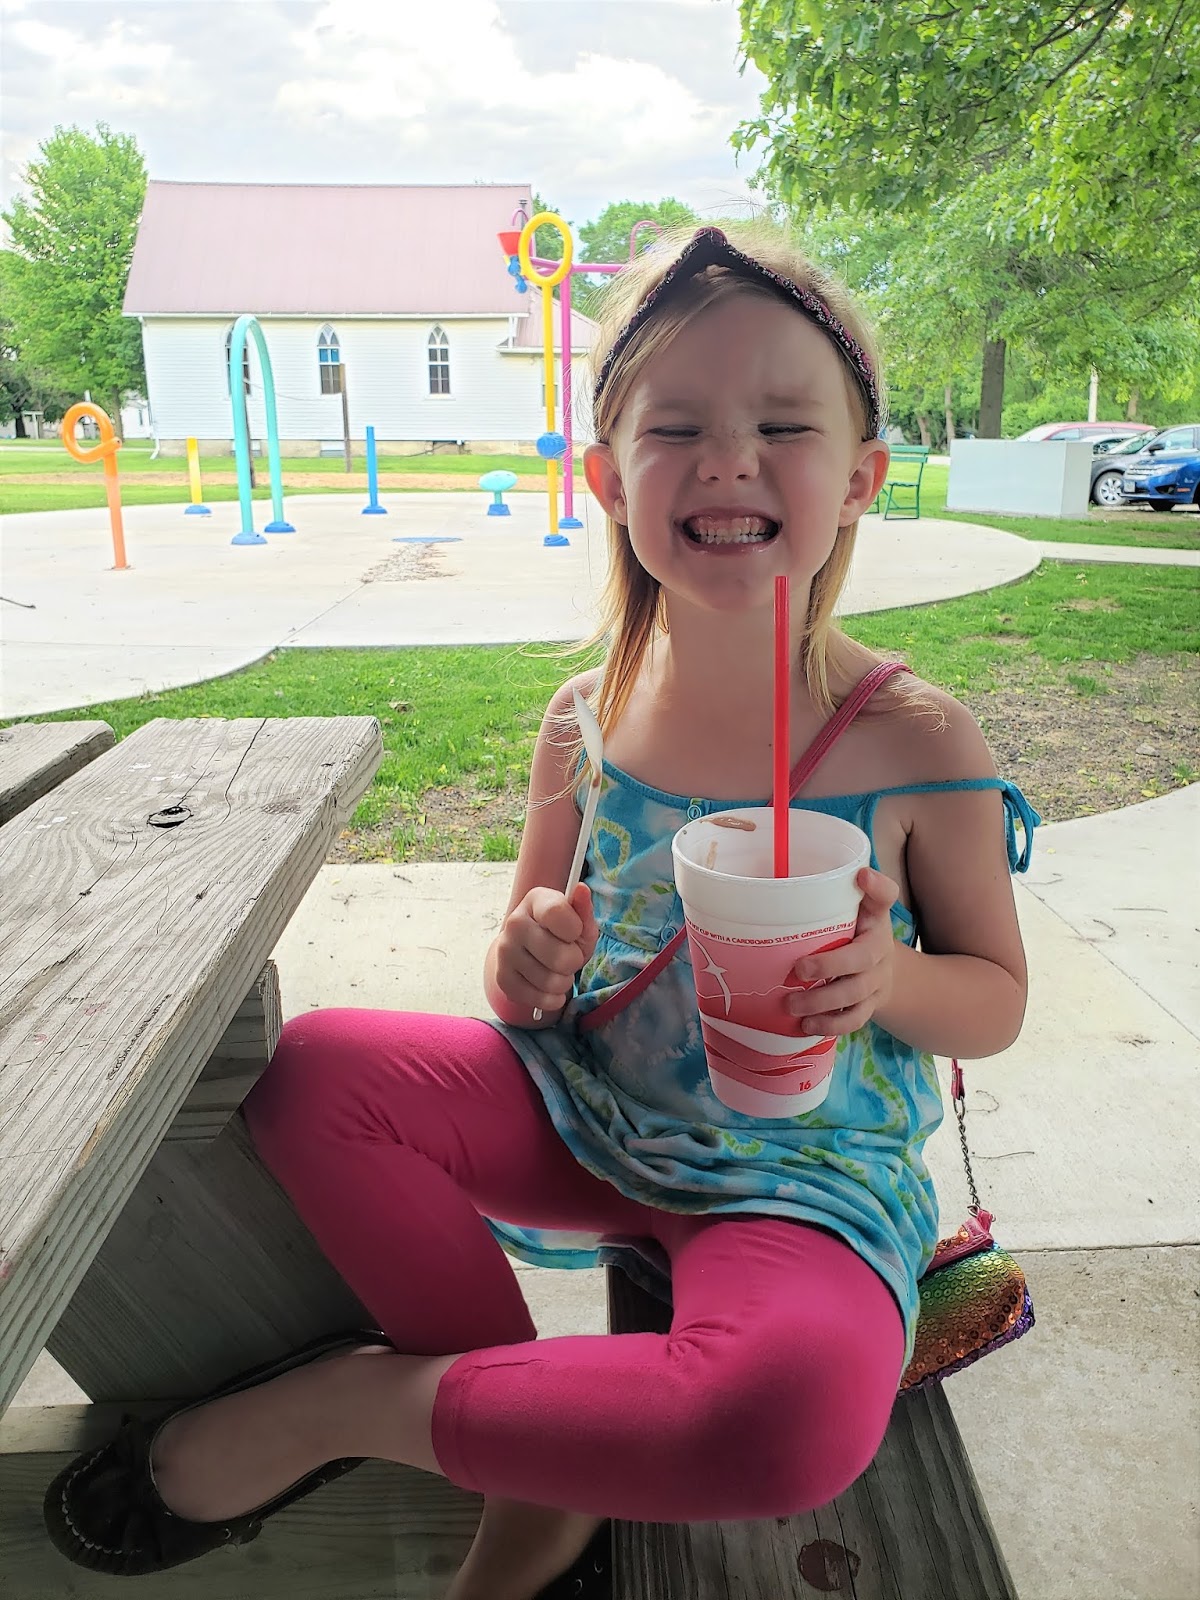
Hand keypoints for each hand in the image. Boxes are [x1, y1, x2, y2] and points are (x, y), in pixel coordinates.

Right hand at [494, 882, 597, 1017]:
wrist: (529, 951)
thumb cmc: (561, 934)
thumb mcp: (579, 922)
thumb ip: (583, 911)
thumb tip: (581, 889)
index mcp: (536, 900)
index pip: (558, 914)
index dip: (575, 929)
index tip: (573, 931)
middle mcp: (515, 922)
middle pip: (560, 957)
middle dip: (573, 962)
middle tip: (568, 956)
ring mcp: (505, 951)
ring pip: (551, 981)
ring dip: (564, 982)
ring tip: (558, 971)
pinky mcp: (502, 978)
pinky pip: (539, 999)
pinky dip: (552, 998)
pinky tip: (549, 987)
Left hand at [786, 868, 898, 1035]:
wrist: (886, 973)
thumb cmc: (858, 935)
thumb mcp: (856, 910)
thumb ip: (839, 893)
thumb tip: (829, 872)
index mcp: (875, 921)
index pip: (884, 898)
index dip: (877, 888)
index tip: (862, 876)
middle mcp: (880, 951)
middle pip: (862, 959)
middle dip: (830, 966)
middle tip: (797, 970)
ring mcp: (876, 983)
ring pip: (855, 996)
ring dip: (822, 1003)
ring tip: (791, 1005)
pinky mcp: (869, 1007)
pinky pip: (854, 1020)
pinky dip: (830, 1025)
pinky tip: (805, 1026)